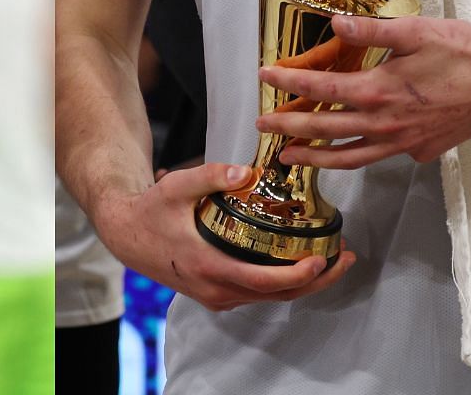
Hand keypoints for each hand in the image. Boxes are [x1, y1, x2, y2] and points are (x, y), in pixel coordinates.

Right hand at [94, 162, 355, 311]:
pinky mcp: (218, 295)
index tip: (321, 258)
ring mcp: (218, 296)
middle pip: (278, 296)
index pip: (263, 281)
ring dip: (305, 283)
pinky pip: (260, 295)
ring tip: (333, 260)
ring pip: (272, 298)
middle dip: (317, 280)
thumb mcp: (176, 187)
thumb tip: (246, 171)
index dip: (297, 275)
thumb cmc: (151, 210)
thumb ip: (210, 176)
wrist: (126, 235)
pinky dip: (285, 284)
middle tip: (345, 258)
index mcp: (208, 267)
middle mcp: (217, 290)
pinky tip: (300, 265)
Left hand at [260, 15, 470, 168]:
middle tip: (264, 125)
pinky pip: (382, 156)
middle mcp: (387, 124)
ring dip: (317, 157)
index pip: (321, 89)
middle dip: (290, 127)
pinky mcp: (423, 150)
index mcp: (379, 92)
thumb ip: (370, 31)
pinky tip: (350, 148)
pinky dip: (358, 155)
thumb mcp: (414, 31)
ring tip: (292, 156)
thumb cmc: (465, 52)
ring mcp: (405, 143)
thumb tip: (334, 24)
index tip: (265, 76)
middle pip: (326, 130)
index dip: (290, 82)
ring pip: (351, 157)